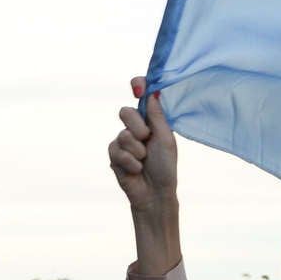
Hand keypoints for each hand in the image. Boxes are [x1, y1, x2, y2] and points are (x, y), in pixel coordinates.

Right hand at [111, 80, 180, 261]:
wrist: (155, 194)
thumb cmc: (165, 167)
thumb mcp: (166, 139)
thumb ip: (158, 116)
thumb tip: (153, 91)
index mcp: (151, 120)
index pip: (142, 96)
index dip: (138, 85)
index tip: (137, 86)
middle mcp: (135, 128)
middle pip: (126, 112)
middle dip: (137, 126)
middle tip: (146, 138)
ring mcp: (123, 141)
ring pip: (122, 135)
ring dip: (136, 150)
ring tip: (144, 161)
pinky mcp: (114, 156)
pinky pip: (116, 151)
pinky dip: (129, 162)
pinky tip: (136, 170)